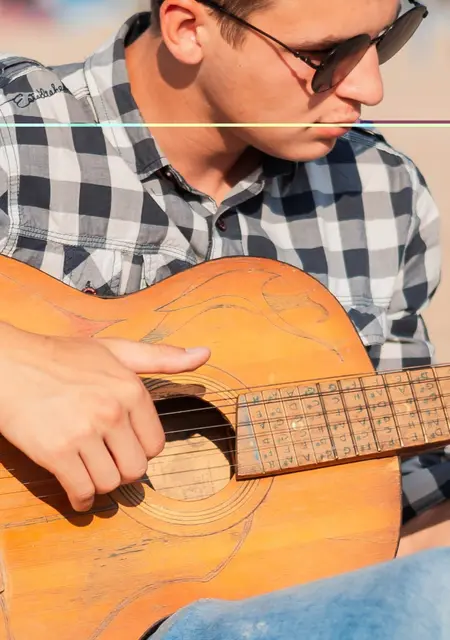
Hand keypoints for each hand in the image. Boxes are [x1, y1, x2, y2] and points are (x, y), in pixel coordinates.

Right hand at [0, 322, 209, 511]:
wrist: (9, 364)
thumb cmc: (61, 357)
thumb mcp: (115, 350)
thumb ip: (161, 357)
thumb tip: (205, 354)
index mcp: (131, 389)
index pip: (155, 444)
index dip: (140, 448)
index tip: (125, 445)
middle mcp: (112, 411)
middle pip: (136, 468)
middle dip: (122, 469)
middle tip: (107, 462)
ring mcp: (84, 433)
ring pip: (109, 483)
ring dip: (100, 485)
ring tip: (90, 473)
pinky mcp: (56, 452)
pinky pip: (80, 492)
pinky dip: (80, 502)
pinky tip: (76, 496)